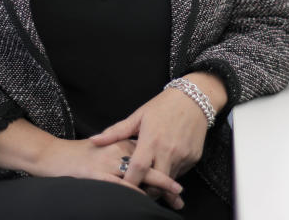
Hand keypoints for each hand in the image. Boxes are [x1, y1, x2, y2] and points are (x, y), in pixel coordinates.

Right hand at [37, 137, 184, 209]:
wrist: (53, 155)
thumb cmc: (80, 155)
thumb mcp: (107, 147)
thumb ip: (126, 152)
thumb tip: (146, 163)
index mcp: (124, 143)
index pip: (152, 156)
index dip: (168, 170)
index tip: (178, 186)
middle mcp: (119, 150)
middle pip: (150, 166)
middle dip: (167, 183)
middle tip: (179, 197)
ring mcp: (108, 162)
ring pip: (140, 175)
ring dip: (157, 189)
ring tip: (172, 200)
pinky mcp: (96, 174)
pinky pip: (119, 184)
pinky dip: (134, 192)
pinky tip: (144, 199)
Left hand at [90, 88, 208, 186]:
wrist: (195, 98)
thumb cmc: (163, 105)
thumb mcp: (139, 116)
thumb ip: (116, 132)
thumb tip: (93, 140)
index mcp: (152, 140)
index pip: (138, 169)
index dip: (129, 182)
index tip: (122, 186)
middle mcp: (169, 150)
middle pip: (155, 183)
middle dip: (146, 189)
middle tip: (138, 186)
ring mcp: (183, 155)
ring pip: (168, 180)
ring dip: (159, 181)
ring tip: (151, 174)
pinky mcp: (194, 157)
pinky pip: (180, 172)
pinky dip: (171, 172)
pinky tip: (166, 162)